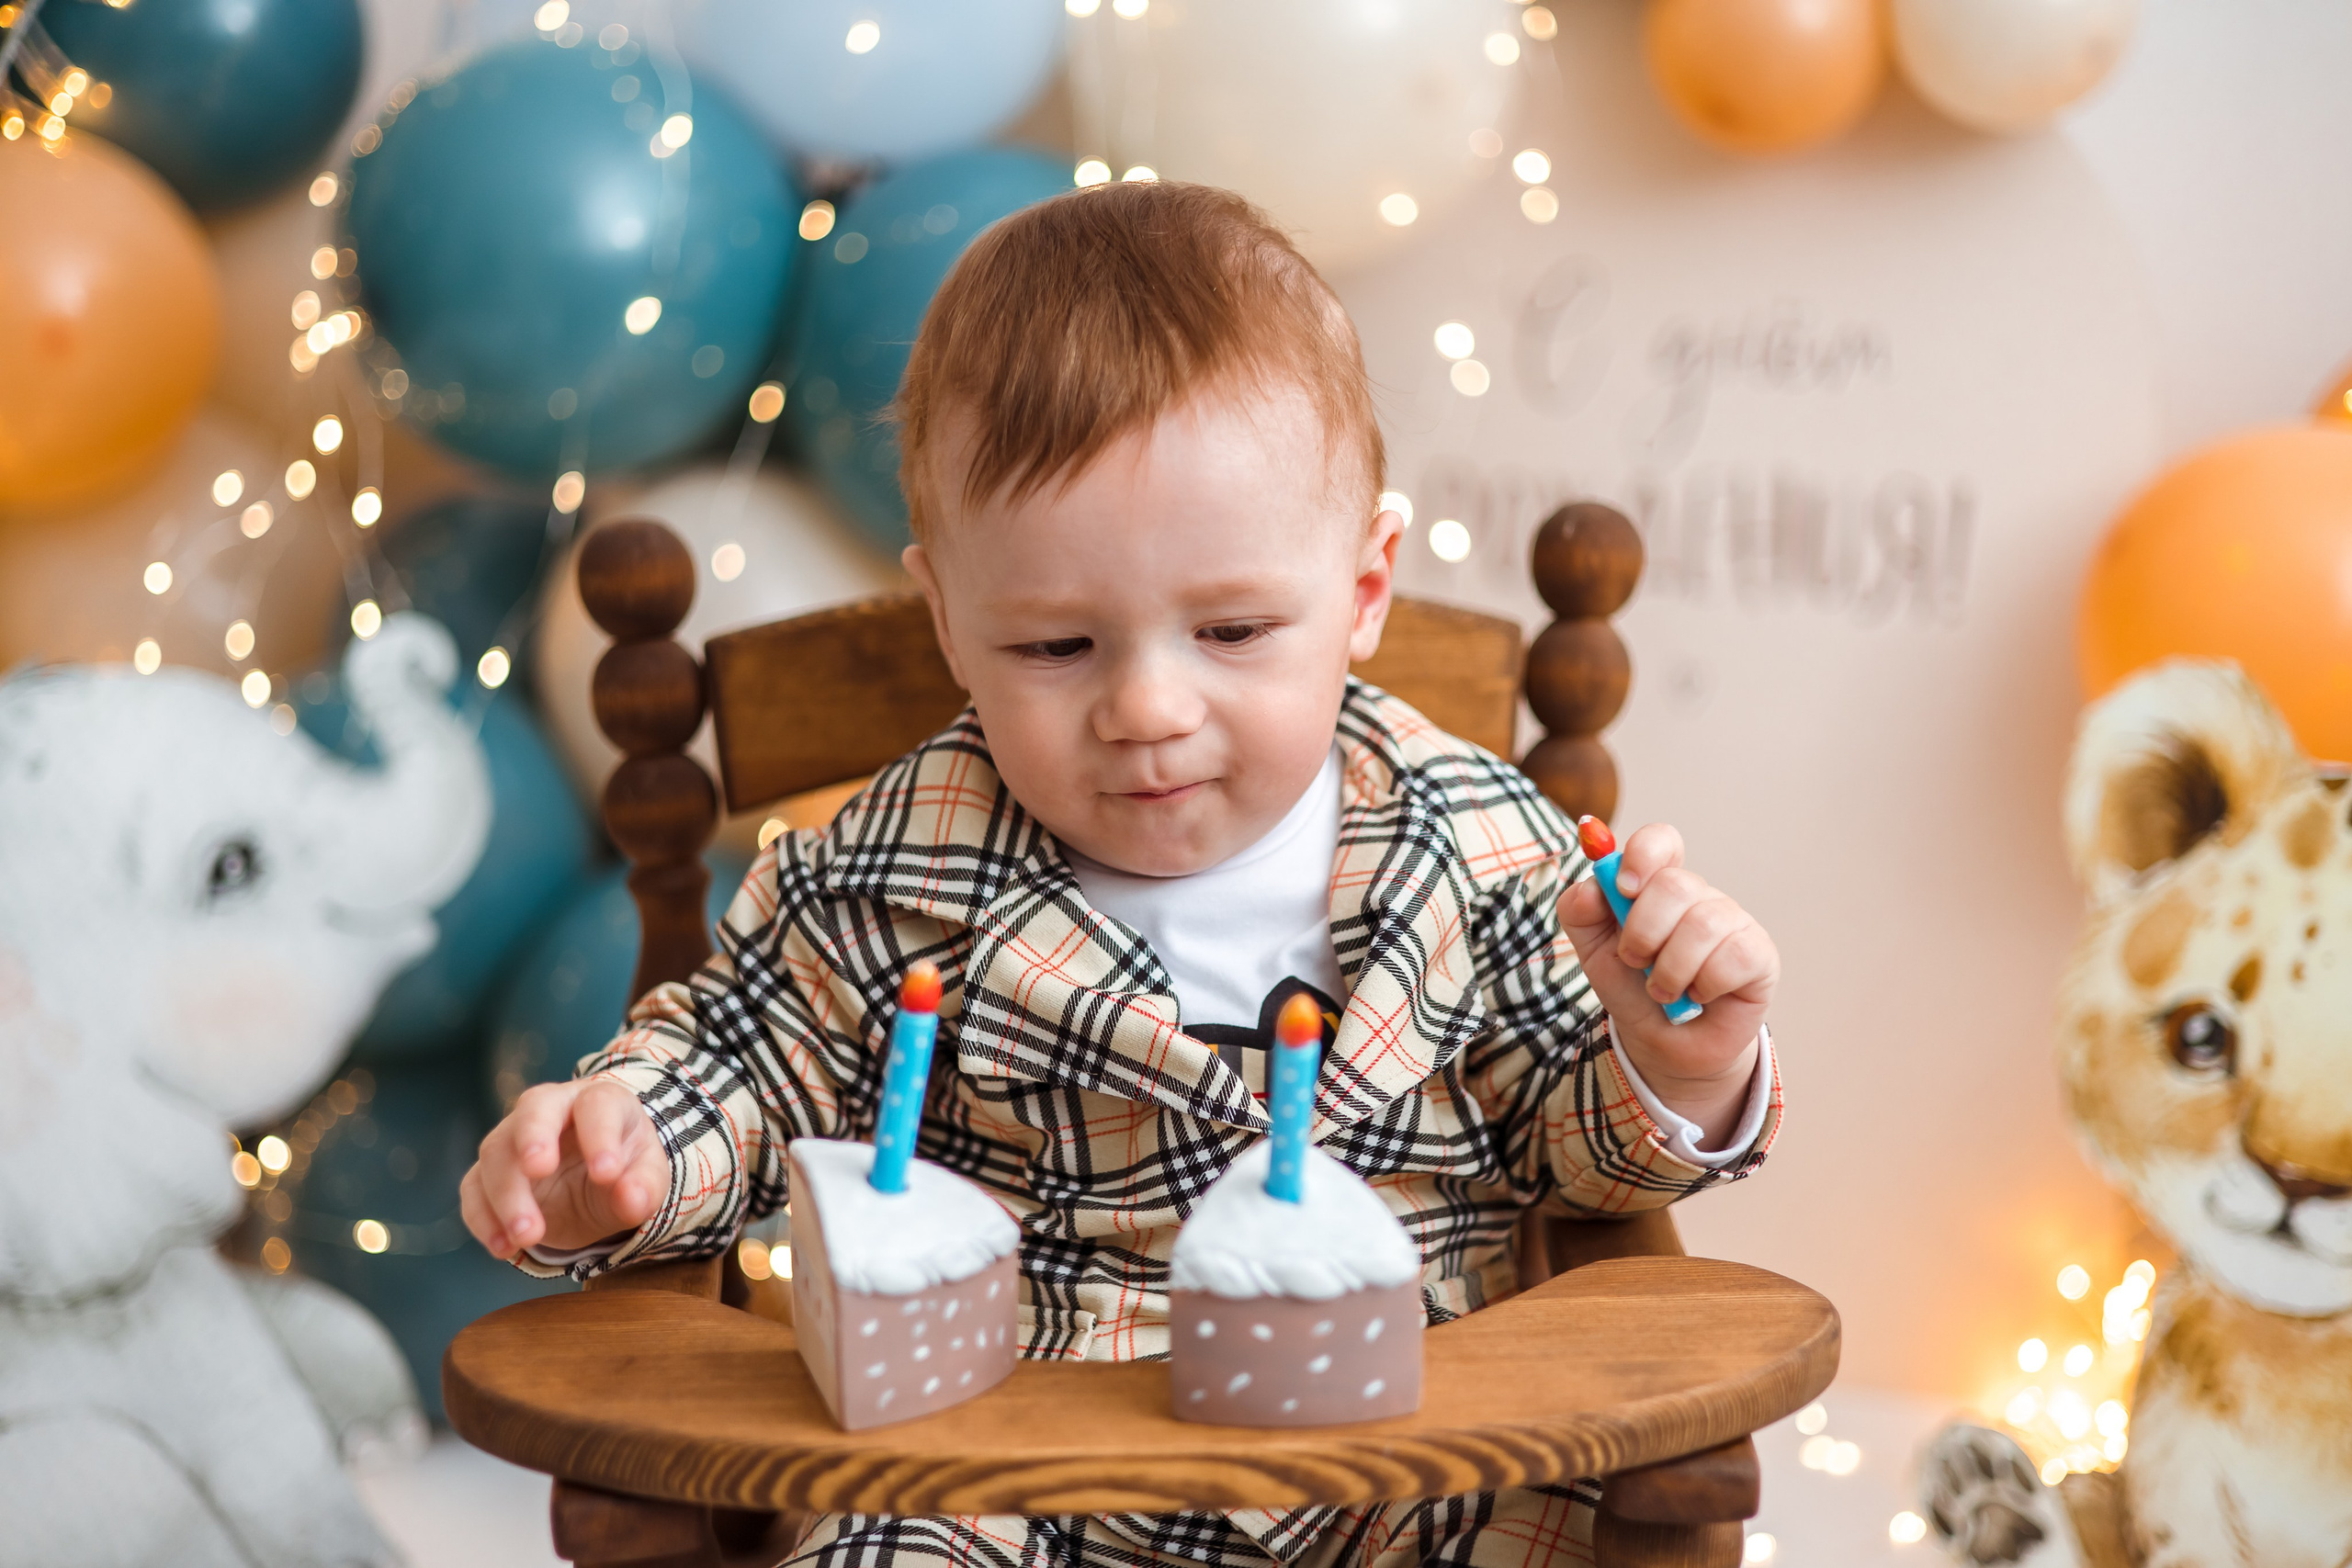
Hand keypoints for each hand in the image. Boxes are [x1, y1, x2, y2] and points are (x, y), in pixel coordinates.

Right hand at [460, 1077, 668, 1259]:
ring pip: (496, 1152)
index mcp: (599, 1101)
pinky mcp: (489, 1170)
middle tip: (539, 1170)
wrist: (596, 1181)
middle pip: (533, 1110)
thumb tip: (632, 1199)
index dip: (600, 1136)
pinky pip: (474, 1187)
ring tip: (528, 1237)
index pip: (597, 1105)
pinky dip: (483, 1218)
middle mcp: (552, 1108)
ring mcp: (514, 1135)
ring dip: (507, 1196)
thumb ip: (644, 1188)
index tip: (607, 1174)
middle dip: (533, 1139)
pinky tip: (503, 1247)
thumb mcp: (646, 1179)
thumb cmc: (625, 1168)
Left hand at [1558, 823, 1775, 1142]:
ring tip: (1661, 990)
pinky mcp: (1759, 955)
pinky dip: (1704, 985)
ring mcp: (1733, 923)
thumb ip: (1580, 911)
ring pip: (1702, 925)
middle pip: (1676, 885)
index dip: (1643, 855)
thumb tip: (1592, 887)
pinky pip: (1733, 957)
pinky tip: (1698, 996)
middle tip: (1635, 961)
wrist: (1661, 1045)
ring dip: (1669, 970)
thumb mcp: (1593, 951)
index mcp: (1657, 886)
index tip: (1623, 887)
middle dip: (1643, 932)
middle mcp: (1699, 897)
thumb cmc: (1632, 989)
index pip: (1662, 841)